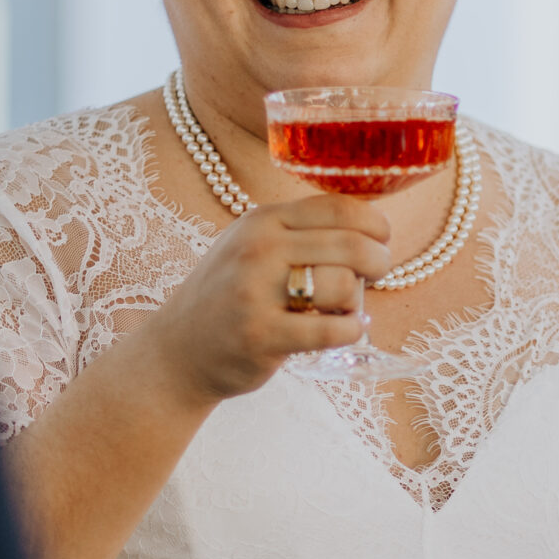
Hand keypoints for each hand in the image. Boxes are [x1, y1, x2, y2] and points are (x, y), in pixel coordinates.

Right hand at [145, 195, 393, 404]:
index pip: (340, 207)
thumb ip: (300, 231)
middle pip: (353, 245)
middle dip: (379, 262)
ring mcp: (257, 292)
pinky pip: (332, 330)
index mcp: (263, 221)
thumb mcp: (252, 246)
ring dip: (358, 302)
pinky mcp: (261, 336)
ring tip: (345, 310)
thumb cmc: (229, 298)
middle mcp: (258, 249)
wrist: (177, 351)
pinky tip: (345, 331)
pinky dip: (351, 331)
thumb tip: (370, 226)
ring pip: (345, 286)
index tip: (381, 241)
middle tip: (376, 276)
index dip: (375, 224)